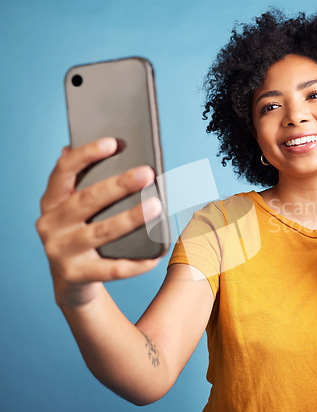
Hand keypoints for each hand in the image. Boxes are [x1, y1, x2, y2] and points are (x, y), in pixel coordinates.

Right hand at [36, 138, 162, 308]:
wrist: (71, 283)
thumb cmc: (82, 235)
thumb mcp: (78, 210)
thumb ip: (86, 184)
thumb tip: (109, 149)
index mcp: (52, 201)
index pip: (64, 170)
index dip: (87, 154)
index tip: (113, 142)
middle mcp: (50, 224)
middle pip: (87, 200)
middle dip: (119, 185)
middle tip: (147, 173)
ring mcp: (60, 251)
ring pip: (101, 232)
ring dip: (130, 218)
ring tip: (157, 206)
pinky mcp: (75, 275)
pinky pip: (111, 269)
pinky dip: (136, 263)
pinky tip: (155, 255)